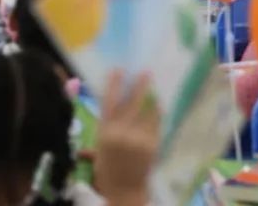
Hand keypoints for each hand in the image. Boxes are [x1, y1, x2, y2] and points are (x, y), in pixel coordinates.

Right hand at [94, 71, 159, 205]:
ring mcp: (138, 138)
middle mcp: (121, 133)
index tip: (118, 70)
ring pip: (147, 111)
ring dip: (150, 98)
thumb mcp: (100, 149)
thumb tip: (99, 122)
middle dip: (138, 86)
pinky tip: (158, 105)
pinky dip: (157, 112)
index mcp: (104, 132)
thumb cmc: (107, 169)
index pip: (108, 103)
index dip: (113, 85)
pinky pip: (156, 122)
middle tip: (145, 72)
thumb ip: (102, 132)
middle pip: (131, 103)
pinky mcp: (152, 143)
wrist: (123, 189)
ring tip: (153, 88)